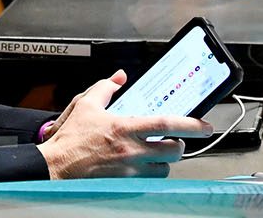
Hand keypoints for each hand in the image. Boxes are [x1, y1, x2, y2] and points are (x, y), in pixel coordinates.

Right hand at [38, 71, 212, 178]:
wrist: (57, 166)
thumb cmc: (71, 138)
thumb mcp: (85, 104)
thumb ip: (105, 87)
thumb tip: (119, 77)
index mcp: (124, 128)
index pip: (166, 125)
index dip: (191, 125)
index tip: (205, 126)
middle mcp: (131, 151)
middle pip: (173, 151)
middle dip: (179, 145)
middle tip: (175, 140)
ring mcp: (130, 171)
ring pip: (164, 169)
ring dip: (165, 161)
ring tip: (156, 154)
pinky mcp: (126, 185)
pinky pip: (150, 182)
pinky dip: (151, 174)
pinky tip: (141, 166)